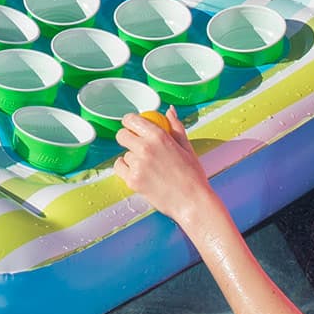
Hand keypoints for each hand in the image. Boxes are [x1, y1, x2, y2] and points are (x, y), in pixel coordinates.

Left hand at [115, 107, 217, 227]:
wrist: (192, 202)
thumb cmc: (193, 176)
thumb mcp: (187, 147)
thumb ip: (175, 126)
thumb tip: (169, 111)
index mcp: (159, 136)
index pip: (131, 120)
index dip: (130, 123)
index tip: (132, 127)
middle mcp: (145, 148)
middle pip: (121, 135)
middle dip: (127, 139)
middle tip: (137, 147)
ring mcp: (137, 165)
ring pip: (124, 155)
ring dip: (132, 158)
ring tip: (149, 167)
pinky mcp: (132, 180)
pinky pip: (120, 169)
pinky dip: (126, 170)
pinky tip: (139, 173)